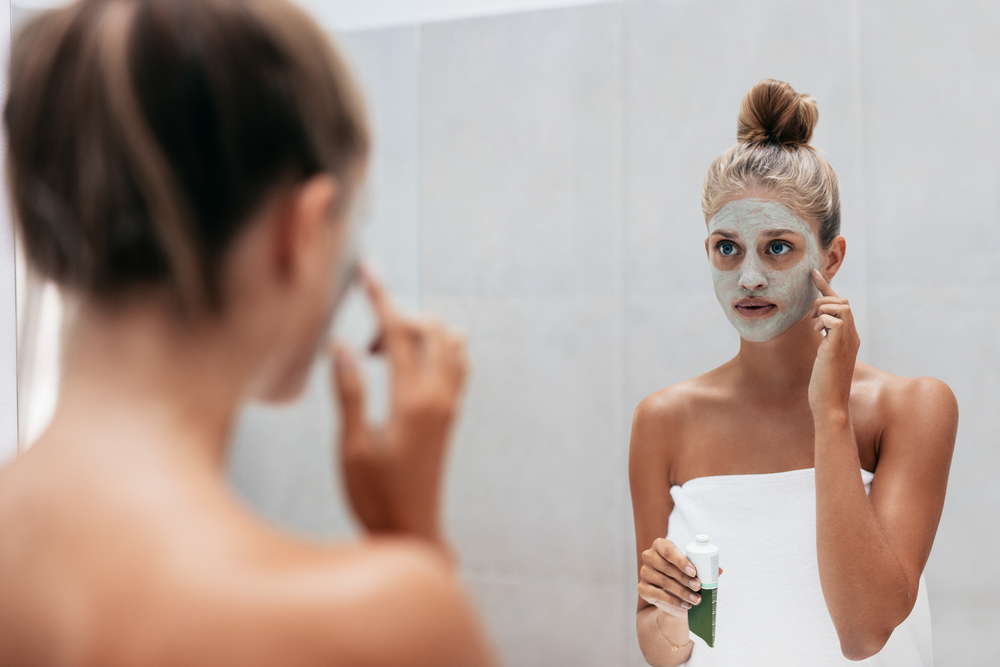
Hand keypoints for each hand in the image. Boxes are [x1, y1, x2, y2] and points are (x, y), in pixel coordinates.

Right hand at [332, 267, 467, 543]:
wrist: (412, 530)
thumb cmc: (376, 495)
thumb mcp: (354, 447)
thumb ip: (350, 393)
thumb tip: (341, 346)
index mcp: (414, 400)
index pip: (401, 333)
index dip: (381, 296)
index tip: (368, 270)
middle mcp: (440, 396)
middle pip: (431, 328)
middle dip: (398, 319)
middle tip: (365, 349)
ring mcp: (451, 404)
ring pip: (450, 342)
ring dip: (420, 334)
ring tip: (384, 359)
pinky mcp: (451, 414)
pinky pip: (457, 364)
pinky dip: (436, 350)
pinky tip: (406, 370)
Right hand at [638, 538, 718, 616]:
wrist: (672, 596)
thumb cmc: (683, 576)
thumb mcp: (692, 570)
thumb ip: (705, 568)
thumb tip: (718, 570)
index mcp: (660, 545)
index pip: (668, 550)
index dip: (681, 561)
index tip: (694, 572)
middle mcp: (649, 556)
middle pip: (667, 567)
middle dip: (684, 579)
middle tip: (698, 587)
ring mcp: (644, 572)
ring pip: (664, 582)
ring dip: (682, 592)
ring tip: (696, 599)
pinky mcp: (642, 588)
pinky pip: (657, 595)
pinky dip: (673, 601)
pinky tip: (685, 605)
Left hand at [808, 270, 859, 414]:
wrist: (830, 405)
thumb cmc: (824, 384)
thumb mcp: (825, 356)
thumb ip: (826, 339)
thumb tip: (817, 327)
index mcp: (850, 337)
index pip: (842, 305)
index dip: (826, 287)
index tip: (814, 273)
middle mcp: (852, 336)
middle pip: (843, 301)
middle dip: (822, 300)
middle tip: (810, 318)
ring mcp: (847, 341)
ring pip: (839, 306)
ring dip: (821, 310)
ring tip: (813, 328)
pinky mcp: (836, 347)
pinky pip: (833, 319)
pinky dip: (821, 321)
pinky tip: (816, 335)